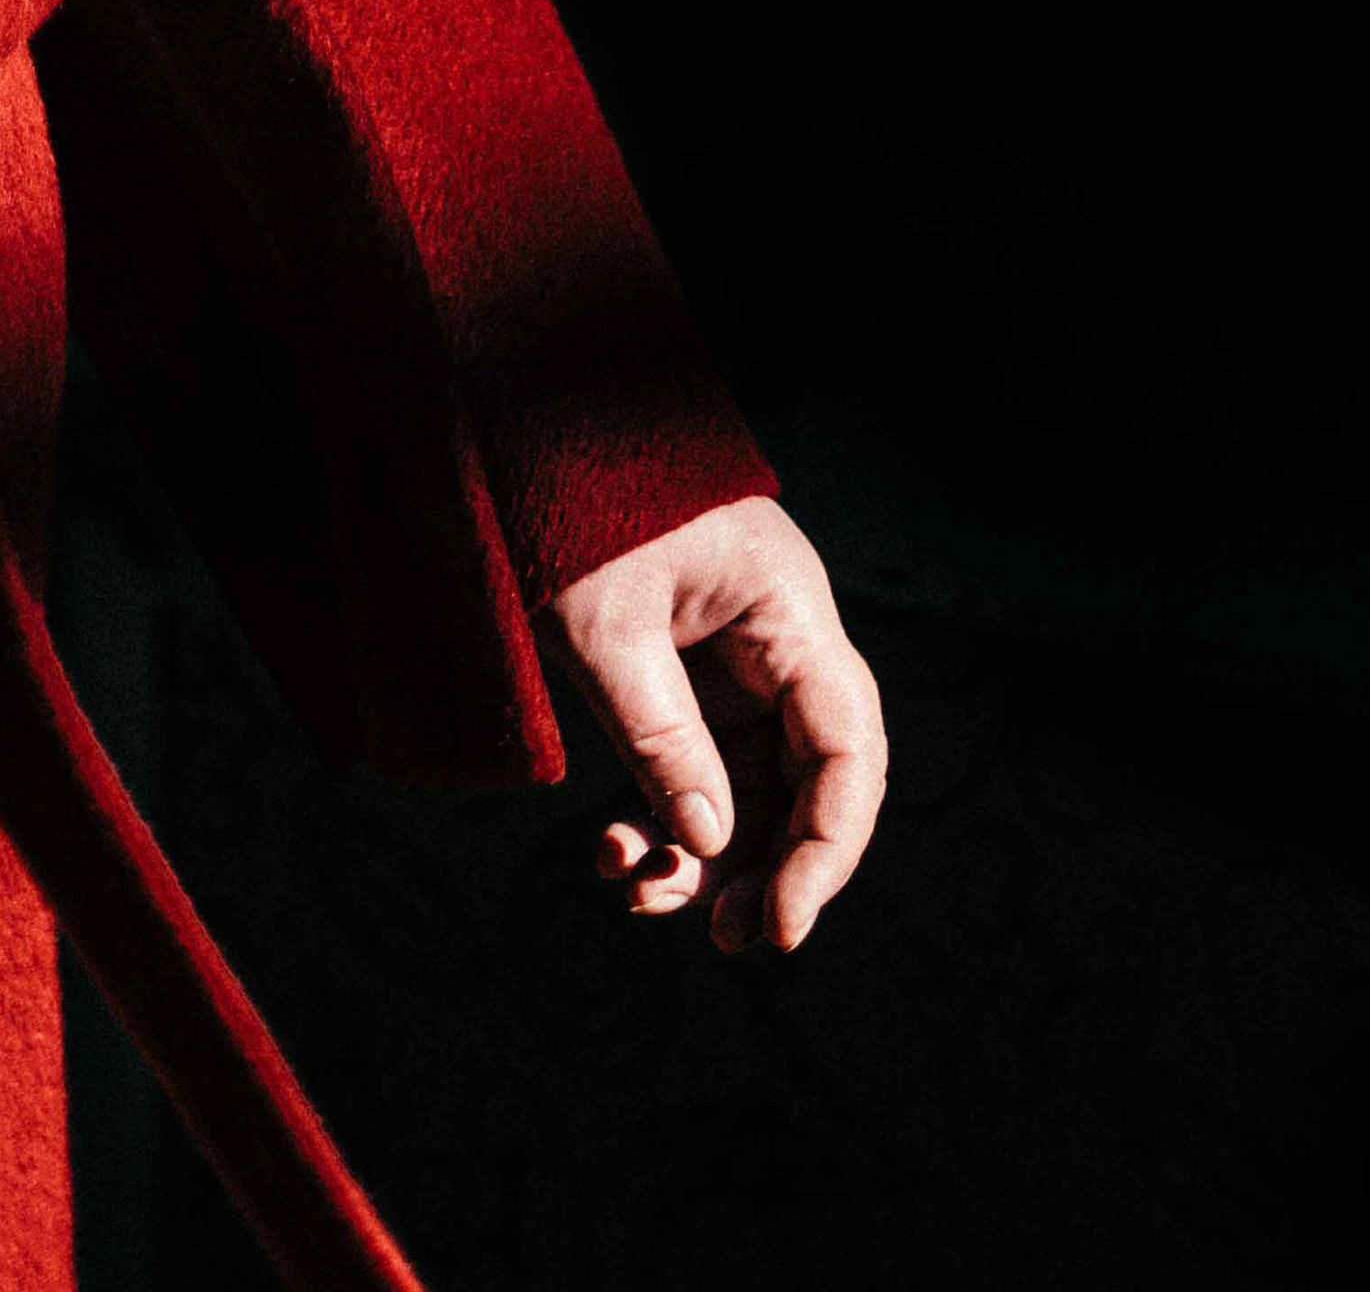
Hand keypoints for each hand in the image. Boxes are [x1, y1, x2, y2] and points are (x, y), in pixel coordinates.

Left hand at [548, 493, 885, 956]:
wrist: (523, 430)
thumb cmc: (568, 504)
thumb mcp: (604, 625)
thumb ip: (660, 737)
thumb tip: (714, 845)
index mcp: (789, 611)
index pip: (846, 750)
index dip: (828, 850)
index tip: (783, 928)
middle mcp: (782, 640)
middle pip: (814, 782)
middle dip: (773, 869)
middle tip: (724, 940)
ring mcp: (742, 662)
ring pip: (757, 790)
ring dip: (710, 858)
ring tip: (640, 897)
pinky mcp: (696, 680)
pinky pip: (704, 770)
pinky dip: (668, 821)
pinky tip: (616, 855)